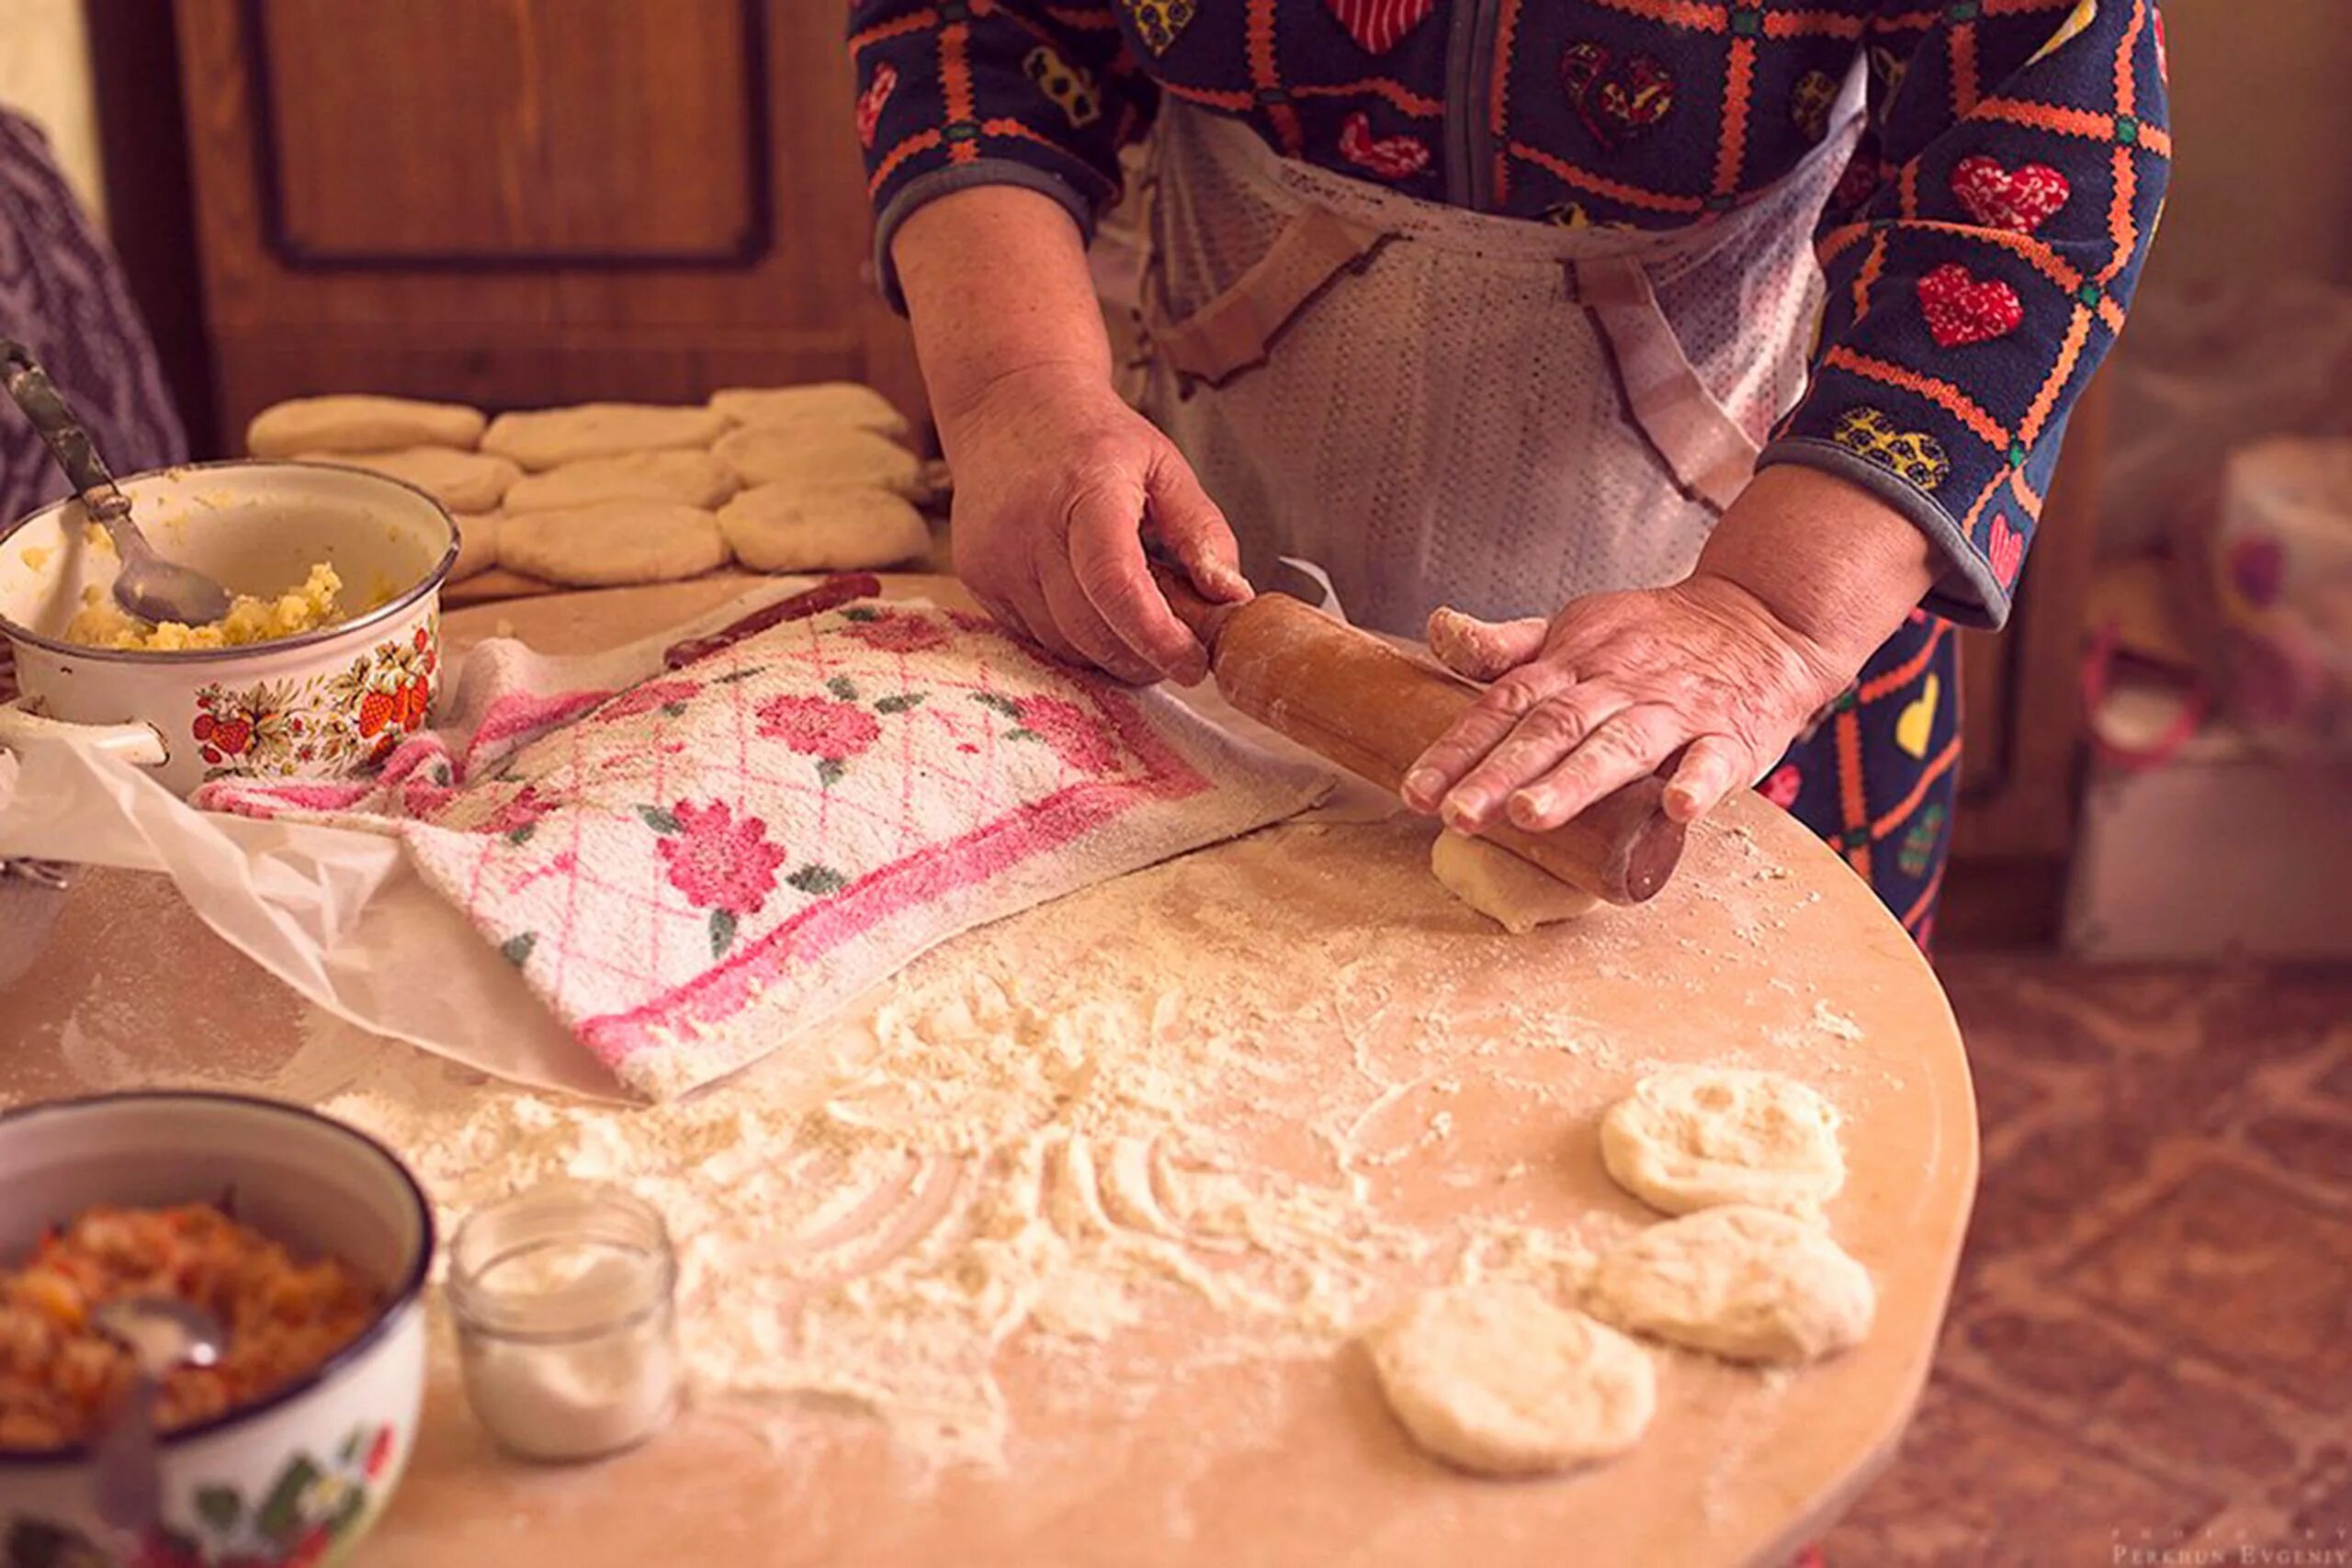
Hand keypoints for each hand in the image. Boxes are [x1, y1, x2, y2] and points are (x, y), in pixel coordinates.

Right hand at [939, 363, 1248, 685]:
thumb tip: (1231, 596)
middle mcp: (1029, 527)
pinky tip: (1093, 608)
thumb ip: (1202, 530)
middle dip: (1143, 658)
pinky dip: (1074, 639)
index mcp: (1085, 490)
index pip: (1115, 583)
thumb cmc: (1092, 438)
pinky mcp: (977, 578)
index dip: (1157, 636)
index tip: (1193, 662)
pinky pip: (1034, 637)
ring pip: (1062, 645)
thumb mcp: (1164, 464)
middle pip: (1090, 629)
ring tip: (1137, 619)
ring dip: (1109, 652)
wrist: (1009, 406)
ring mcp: (995, 558)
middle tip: (1179, 650)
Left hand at [1401, 466, 1939, 832]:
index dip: (1457, 748)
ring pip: (1620, 745)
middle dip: (1501, 773)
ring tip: (1532, 815)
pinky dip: (1697, 782)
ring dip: (1576, 781)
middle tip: (1458, 814)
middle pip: (1551, 729)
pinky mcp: (1730, 736)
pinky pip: (1713, 760)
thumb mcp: (1576, 630)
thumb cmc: (1654, 639)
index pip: (1503, 706)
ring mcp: (1674, 711)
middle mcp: (1616, 686)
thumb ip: (1507, 649)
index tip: (1416, 791)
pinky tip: (1677, 809)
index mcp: (1571, 665)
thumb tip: (1439, 631)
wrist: (1762, 619)